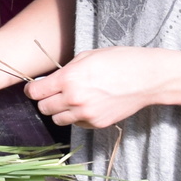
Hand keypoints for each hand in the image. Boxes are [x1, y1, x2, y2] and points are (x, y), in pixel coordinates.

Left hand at [26, 47, 177, 129]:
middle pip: (43, 108)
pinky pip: (77, 124)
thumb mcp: (87, 56)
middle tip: (54, 93)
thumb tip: (50, 81)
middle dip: (45, 100)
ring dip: (60, 111)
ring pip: (58, 119)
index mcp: (68, 79)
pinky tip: (89, 105)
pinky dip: (78, 117)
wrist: (146, 77)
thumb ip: (66, 70)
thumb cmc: (119, 61)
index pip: (35, 92)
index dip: (33, 89)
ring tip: (72, 100)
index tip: (36, 88)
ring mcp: (86, 114)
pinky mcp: (97, 124)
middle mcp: (74, 99)